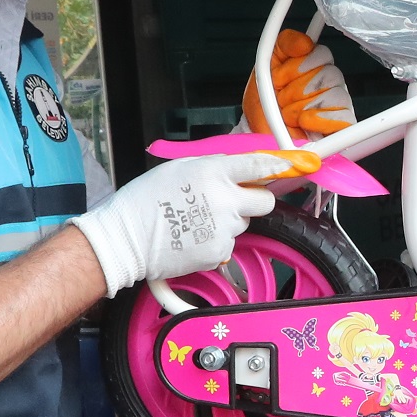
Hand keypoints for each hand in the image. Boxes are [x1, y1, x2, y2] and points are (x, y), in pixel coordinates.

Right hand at [72, 153, 278, 294]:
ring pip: (243, 224)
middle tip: (232, 202)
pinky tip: (193, 239)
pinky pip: (229, 245)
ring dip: (229, 223)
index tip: (292, 165)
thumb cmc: (144, 200)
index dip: (278, 166)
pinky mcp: (219, 252)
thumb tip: (237, 168)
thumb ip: (212, 167)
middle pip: (265, 202)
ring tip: (198, 222)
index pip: (259, 165)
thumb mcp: (178, 168)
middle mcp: (224, 199)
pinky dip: (216, 243)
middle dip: (254, 200)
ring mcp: (224, 228)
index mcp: (213, 172)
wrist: (125, 239)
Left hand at [245, 28, 354, 137]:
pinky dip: (318, 120)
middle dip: (296, 90)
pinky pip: (343, 118)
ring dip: (302, 107)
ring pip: (334, 95)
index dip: (297, 67)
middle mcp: (330, 83)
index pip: (321, 54)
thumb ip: (286, 44)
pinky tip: (304, 123)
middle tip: (282, 99)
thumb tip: (305, 42)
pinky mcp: (342, 127)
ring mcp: (338, 105)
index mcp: (315, 65)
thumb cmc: (264, 103)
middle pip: (328, 74)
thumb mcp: (265, 65)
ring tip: (289, 114)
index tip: (278, 78)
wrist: (260, 133)